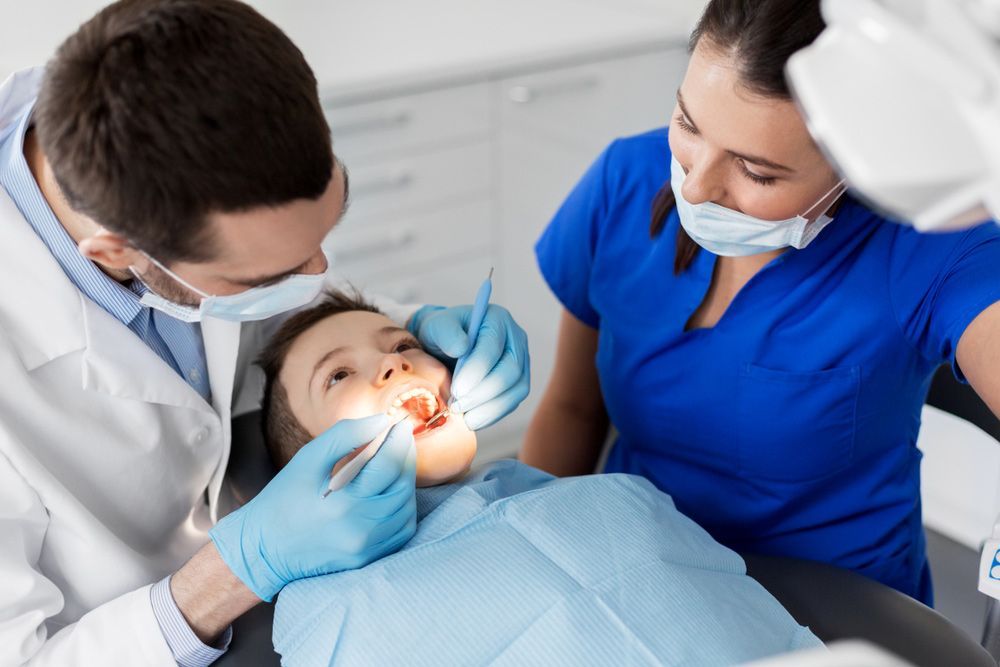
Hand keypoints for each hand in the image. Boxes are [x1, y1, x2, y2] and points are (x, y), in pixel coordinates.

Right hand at [209, 415, 416, 601]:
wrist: (263, 548)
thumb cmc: (283, 498)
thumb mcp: (308, 459)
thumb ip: (347, 435)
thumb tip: (383, 421)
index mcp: (345, 502)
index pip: (390, 465)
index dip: (400, 440)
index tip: (401, 423)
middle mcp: (361, 529)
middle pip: (403, 487)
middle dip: (405, 458)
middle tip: (399, 440)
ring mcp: (366, 548)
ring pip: (406, 509)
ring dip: (406, 482)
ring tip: (393, 464)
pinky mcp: (367, 559)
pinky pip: (401, 531)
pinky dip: (403, 508)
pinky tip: (390, 492)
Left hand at [409, 304, 529, 429]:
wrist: (445, 348)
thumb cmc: (441, 335)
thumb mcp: (437, 327)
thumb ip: (447, 333)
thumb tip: (461, 348)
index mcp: (497, 320)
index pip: (493, 347)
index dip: (477, 370)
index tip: (457, 390)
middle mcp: (515, 339)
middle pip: (510, 370)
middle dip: (483, 392)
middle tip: (457, 406)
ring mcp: (521, 362)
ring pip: (516, 389)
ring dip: (490, 408)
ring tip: (465, 418)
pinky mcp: (517, 382)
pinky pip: (513, 401)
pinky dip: (493, 414)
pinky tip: (473, 420)